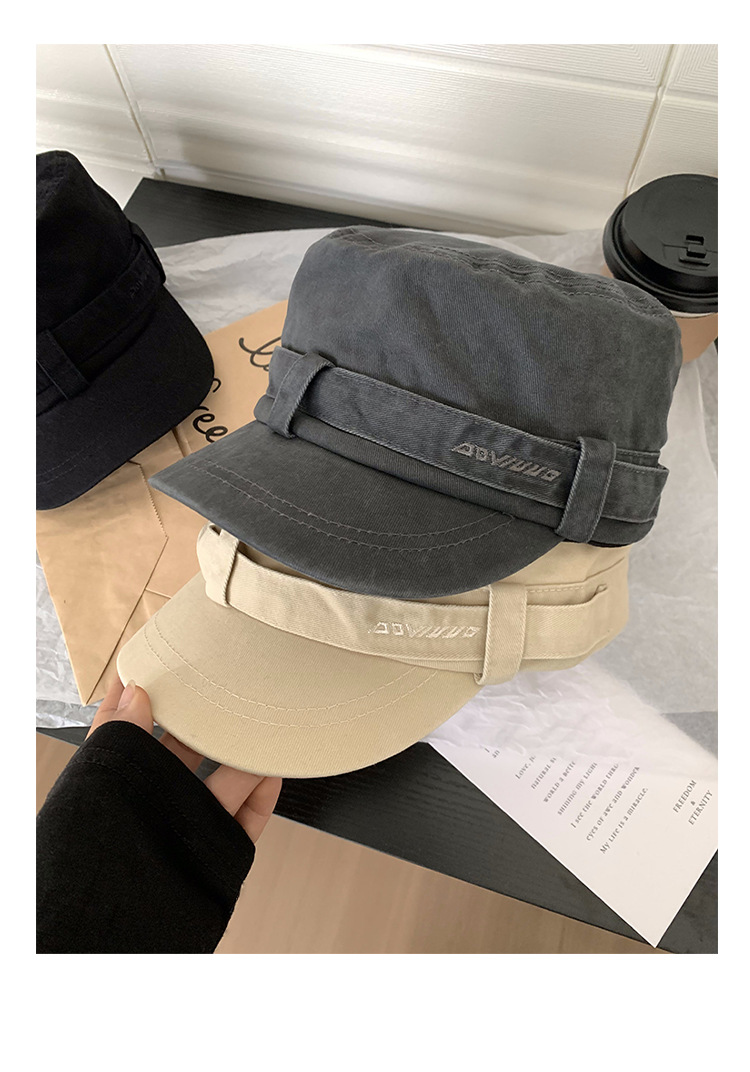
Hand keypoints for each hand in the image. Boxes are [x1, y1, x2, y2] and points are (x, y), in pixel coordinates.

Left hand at [87, 678, 281, 843]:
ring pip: (223, 782)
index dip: (149, 701)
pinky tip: (272, 769)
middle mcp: (153, 807)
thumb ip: (116, 736)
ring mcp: (186, 830)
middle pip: (186, 753)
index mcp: (118, 788)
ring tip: (263, 721)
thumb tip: (136, 689)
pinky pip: (246, 821)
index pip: (133, 733)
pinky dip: (263, 794)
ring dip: (245, 752)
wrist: (111, 933)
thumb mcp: (97, 783)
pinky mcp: (216, 853)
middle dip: (207, 721)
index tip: (171, 667)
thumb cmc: (94, 858)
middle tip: (230, 686)